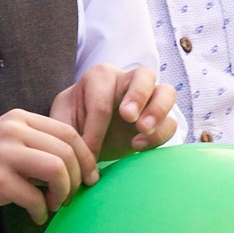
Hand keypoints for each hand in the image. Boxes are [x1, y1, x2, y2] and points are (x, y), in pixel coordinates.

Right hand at [0, 109, 96, 223]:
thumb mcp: (7, 143)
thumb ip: (38, 145)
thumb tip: (80, 165)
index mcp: (19, 118)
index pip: (68, 131)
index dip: (86, 157)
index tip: (91, 177)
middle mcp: (13, 130)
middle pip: (66, 151)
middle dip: (77, 178)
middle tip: (71, 196)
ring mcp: (3, 154)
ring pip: (56, 169)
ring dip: (63, 193)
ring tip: (54, 205)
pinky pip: (35, 197)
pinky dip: (42, 211)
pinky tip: (36, 216)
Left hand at [52, 64, 177, 160]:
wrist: (87, 133)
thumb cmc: (73, 121)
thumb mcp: (62, 121)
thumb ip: (64, 132)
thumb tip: (72, 156)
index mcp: (99, 76)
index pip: (101, 101)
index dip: (95, 131)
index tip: (88, 155)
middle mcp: (128, 80)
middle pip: (144, 76)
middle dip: (138, 96)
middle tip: (129, 118)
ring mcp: (148, 98)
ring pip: (167, 92)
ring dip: (158, 111)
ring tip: (142, 130)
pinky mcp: (160, 119)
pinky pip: (171, 121)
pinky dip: (160, 134)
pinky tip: (139, 146)